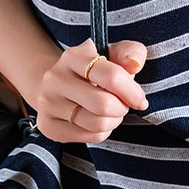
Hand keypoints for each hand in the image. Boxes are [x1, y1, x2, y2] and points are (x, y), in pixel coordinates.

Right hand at [33, 38, 148, 143]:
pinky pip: (89, 136)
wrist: (59, 85)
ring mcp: (48, 102)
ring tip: (112, 112)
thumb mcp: (114, 53)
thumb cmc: (95, 69)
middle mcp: (55, 78)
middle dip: (122, 108)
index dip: (132, 92)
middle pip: (104, 104)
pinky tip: (99, 121)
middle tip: (123, 105)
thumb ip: (132, 52)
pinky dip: (102, 132)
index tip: (139, 99)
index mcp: (74, 56)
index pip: (112, 77)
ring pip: (97, 123)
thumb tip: (134, 64)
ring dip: (114, 121)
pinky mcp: (48, 125)